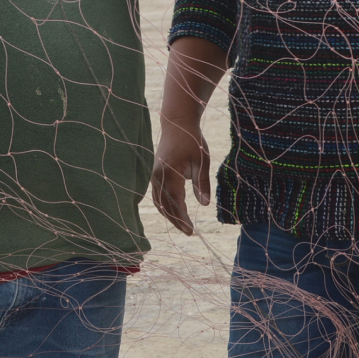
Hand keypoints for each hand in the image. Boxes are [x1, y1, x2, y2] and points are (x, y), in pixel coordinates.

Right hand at [152, 118, 210, 236]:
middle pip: (165, 206)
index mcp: (169, 174)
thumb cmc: (192, 141)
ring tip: (183, 225)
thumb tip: (204, 204)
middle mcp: (157, 177)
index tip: (192, 231)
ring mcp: (154, 176)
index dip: (183, 218)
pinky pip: (157, 196)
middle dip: (176, 221)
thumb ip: (202, 183)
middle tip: (189, 232)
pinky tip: (175, 212)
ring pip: (159, 202)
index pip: (175, 203)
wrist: (177, 124)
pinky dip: (165, 206)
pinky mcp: (154, 175)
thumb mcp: (202, 162)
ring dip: (170, 215)